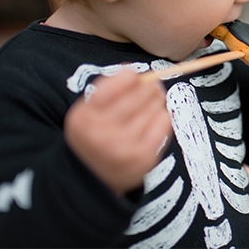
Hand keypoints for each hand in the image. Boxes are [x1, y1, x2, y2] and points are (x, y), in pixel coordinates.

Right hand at [65, 69, 172, 194]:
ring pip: (153, 108)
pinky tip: (155, 117)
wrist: (94, 179)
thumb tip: (133, 71)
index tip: (134, 76)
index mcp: (85, 118)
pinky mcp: (144, 157)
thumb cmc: (94, 137)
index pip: (113, 86)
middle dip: (149, 86)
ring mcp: (125, 147)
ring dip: (157, 100)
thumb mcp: (88, 112)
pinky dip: (162, 115)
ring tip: (153, 101)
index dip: (128, 76)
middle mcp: (103, 133)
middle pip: (138, 96)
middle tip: (152, 86)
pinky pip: (163, 123)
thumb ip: (107, 90)